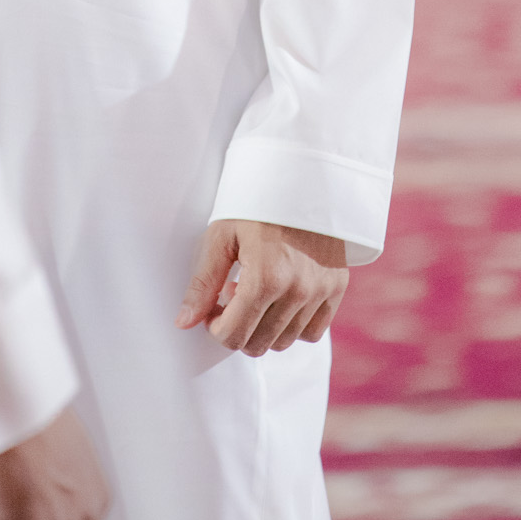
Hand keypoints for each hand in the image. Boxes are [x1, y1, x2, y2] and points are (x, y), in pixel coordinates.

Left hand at [176, 218, 347, 355]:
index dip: (215, 327)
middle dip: (238, 327)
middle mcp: (298, 291)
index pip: (232, 336)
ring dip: (264, 326)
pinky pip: (313, 332)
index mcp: (266, 278)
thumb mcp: (222, 235)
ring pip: (284, 342)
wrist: (302, 175)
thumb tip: (184, 322)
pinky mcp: (336, 287)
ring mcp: (321, 291)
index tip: (215, 306)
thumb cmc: (256, 203)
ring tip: (258, 291)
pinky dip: (294, 326)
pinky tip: (282, 299)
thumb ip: (203, 283)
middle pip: (257, 344)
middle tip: (234, 295)